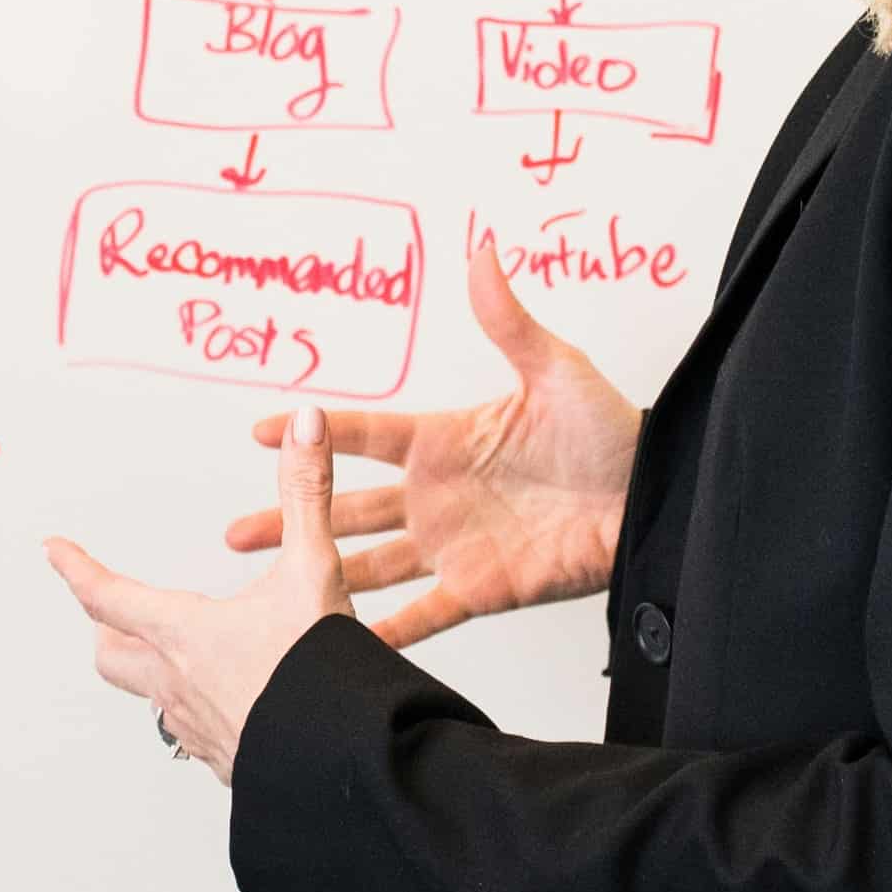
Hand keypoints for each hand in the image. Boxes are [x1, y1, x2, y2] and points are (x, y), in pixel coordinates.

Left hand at [46, 410, 351, 784]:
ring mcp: (200, 730)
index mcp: (184, 634)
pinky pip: (195, 735)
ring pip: (152, 700)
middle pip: (111, 657)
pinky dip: (200, 711)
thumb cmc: (322, 671)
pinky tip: (232, 704)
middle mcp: (178, 684)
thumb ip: (307, 494)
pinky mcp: (229, 762)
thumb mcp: (316, 569)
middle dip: (105, 629)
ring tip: (175, 656)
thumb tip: (306, 425)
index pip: (107, 596)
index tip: (52, 549)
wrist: (346, 763)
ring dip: (154, 674)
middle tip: (105, 610)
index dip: (76, 568)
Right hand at [224, 228, 639, 645]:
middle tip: (238, 533)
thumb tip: (483, 249)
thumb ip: (507, 320)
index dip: (314, 434)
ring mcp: (454, 546)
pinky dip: (386, 633)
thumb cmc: (613, 432)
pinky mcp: (481, 589)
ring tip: (271, 588)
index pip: (365, 436)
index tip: (264, 430)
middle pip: (348, 509)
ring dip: (321, 574)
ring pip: (369, 564)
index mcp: (446, 441)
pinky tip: (343, 642)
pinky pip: (424, 616)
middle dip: (292, 517)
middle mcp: (438, 496)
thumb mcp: (555, 370)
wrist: (652, 499)